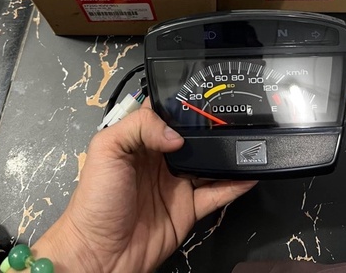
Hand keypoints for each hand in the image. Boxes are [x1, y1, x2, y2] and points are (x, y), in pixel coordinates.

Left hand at [29, 101, 257, 272]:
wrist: (99, 255)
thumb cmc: (96, 198)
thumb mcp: (106, 149)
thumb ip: (139, 127)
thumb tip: (177, 136)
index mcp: (141, 140)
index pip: (167, 113)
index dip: (184, 102)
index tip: (208, 90)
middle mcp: (162, 158)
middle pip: (193, 136)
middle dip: (213, 126)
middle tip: (237, 113)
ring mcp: (178, 183)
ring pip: (209, 162)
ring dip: (227, 153)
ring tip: (249, 138)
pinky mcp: (189, 208)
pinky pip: (217, 193)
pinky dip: (235, 184)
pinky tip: (250, 171)